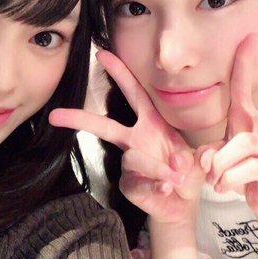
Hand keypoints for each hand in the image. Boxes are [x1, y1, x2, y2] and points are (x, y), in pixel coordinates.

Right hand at [50, 50, 205, 223]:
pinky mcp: (128, 184)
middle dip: (80, 118)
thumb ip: (199, 154)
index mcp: (152, 123)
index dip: (120, 73)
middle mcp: (136, 140)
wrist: (184, 204)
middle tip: (56, 115)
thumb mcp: (201, 156)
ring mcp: (129, 163)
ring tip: (176, 178)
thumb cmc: (189, 171)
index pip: (134, 93)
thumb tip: (184, 159)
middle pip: (104, 126)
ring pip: (133, 158)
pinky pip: (136, 182)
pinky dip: (155, 186)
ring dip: (156, 167)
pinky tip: (167, 189)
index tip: (102, 54)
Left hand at [204, 35, 257, 221]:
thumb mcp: (221, 159)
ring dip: (222, 162)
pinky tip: (222, 187)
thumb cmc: (244, 172)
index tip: (249, 38)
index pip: (245, 89)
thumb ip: (210, 153)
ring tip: (215, 178)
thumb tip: (206, 158)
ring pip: (244, 144)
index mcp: (250, 122)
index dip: (245, 64)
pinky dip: (228, 179)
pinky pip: (248, 169)